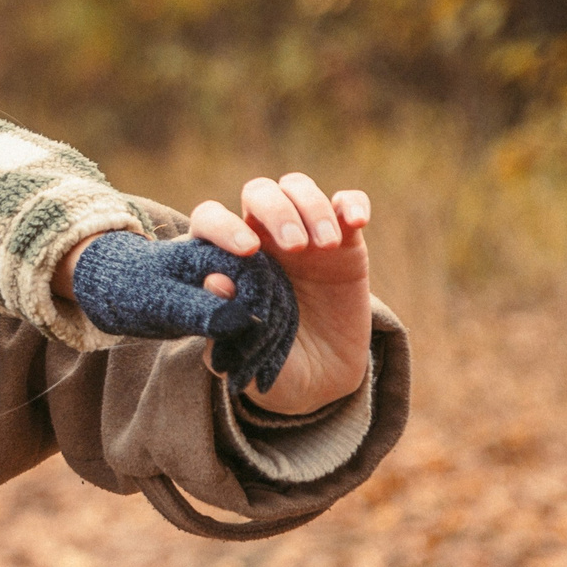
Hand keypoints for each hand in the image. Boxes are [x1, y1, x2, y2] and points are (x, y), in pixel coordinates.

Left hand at [186, 175, 373, 415]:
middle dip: (275, 210)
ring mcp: (303, 235)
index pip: (210, 219)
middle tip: (294, 246)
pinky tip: (356, 222)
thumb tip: (214, 282)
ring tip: (324, 246)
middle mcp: (261, 237)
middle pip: (258, 192)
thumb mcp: (243, 352)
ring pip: (297, 188)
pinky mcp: (344, 241)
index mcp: (225, 259)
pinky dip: (352, 202)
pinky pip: (347, 202)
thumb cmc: (267, 362)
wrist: (319, 378)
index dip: (222, 226)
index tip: (246, 251)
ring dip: (311, 206)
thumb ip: (223, 320)